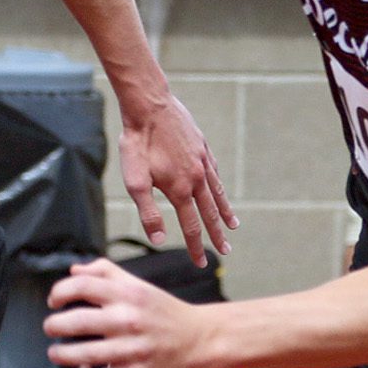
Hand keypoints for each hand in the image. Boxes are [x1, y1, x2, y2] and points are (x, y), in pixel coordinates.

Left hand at [45, 257, 216, 367]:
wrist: (200, 340)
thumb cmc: (168, 314)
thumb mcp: (140, 285)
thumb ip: (106, 273)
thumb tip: (75, 271)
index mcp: (128, 294)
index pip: (80, 286)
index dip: (59, 292)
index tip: (55, 301)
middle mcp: (128, 320)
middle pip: (73, 321)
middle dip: (53, 326)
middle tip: (53, 328)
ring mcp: (131, 348)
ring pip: (80, 354)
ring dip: (61, 354)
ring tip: (59, 352)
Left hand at [120, 92, 235, 267]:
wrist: (149, 105)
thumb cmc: (137, 142)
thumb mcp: (135, 181)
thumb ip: (148, 212)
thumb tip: (160, 239)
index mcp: (180, 190)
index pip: (191, 227)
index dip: (196, 247)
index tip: (202, 263)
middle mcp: (196, 178)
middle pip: (210, 213)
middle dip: (217, 235)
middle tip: (225, 251)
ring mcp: (201, 161)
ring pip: (217, 193)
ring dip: (224, 212)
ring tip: (232, 226)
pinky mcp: (202, 147)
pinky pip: (214, 172)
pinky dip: (218, 186)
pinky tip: (218, 190)